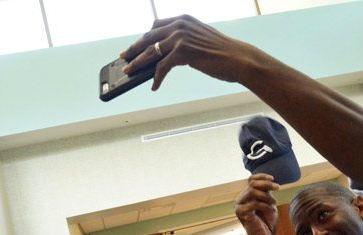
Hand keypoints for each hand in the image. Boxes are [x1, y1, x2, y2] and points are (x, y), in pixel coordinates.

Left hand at [120, 15, 257, 90]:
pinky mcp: (182, 52)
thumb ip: (184, 41)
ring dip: (138, 63)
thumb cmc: (223, 53)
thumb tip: (168, 55)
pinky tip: (154, 86)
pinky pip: (162, 67)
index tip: (134, 45)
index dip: (143, 38)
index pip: (156, 27)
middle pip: (148, 37)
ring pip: (151, 52)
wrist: (238, 59)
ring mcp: (180, 37)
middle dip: (134, 49)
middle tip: (124, 58)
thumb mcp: (200, 40)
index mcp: (183, 20)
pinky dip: (156, 78)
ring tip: (129, 71)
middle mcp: (179, 25)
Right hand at [235, 174, 279, 234]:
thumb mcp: (269, 202)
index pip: (251, 180)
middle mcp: (241, 199)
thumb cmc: (268, 221)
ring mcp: (239, 206)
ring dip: (266, 196)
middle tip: (278, 188)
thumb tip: (269, 180)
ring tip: (274, 203)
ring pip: (252, 192)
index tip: (273, 178)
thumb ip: (266, 191)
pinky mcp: (240, 213)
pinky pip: (253, 204)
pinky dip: (265, 206)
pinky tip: (271, 210)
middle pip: (252, 184)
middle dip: (267, 184)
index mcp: (247, 195)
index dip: (262, 176)